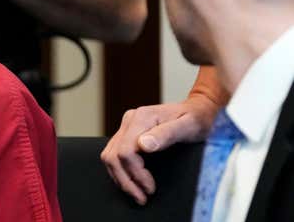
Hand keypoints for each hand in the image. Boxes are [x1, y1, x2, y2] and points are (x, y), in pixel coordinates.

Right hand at [100, 94, 218, 204]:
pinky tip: (134, 180)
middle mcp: (130, 120)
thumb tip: (143, 145)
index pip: (125, 151)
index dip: (136, 174)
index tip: (151, 187)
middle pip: (113, 155)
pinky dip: (121, 170)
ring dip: (121, 178)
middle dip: (126, 180)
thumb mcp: (189, 126)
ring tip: (137, 193)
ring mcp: (127, 126)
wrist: (198, 109)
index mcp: (141, 118)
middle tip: (142, 197)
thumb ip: (167, 134)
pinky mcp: (127, 133)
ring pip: (109, 156)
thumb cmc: (197, 119)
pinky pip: (114, 153)